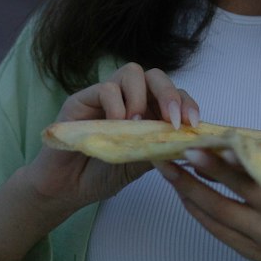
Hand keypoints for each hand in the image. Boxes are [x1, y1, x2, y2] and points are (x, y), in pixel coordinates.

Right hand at [27, 63, 201, 209]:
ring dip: (140, 96)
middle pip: (156, 76)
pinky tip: (116, 125)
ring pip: (132, 72)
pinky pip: (105, 88)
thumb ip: (160, 149)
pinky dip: (116, 105)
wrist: (67, 188)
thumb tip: (191, 142)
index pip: (174, 95)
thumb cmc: (103, 174)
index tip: (193, 124)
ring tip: (137, 123)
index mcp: (147, 110)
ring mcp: (106, 95)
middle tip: (172, 120)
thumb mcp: (140, 164)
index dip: (187, 104)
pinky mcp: (82, 98)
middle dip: (169, 94)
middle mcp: (128, 98)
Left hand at [157, 149, 260, 260]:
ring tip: (171, 174)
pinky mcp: (250, 253)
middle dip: (195, 180)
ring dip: (190, 195)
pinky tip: (185, 197)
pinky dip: (199, 213)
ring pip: (217, 218)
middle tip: (170, 160)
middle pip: (227, 200)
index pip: (250, 177)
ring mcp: (260, 240)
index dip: (223, 164)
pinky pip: (218, 232)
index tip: (199, 147)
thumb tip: (226, 145)